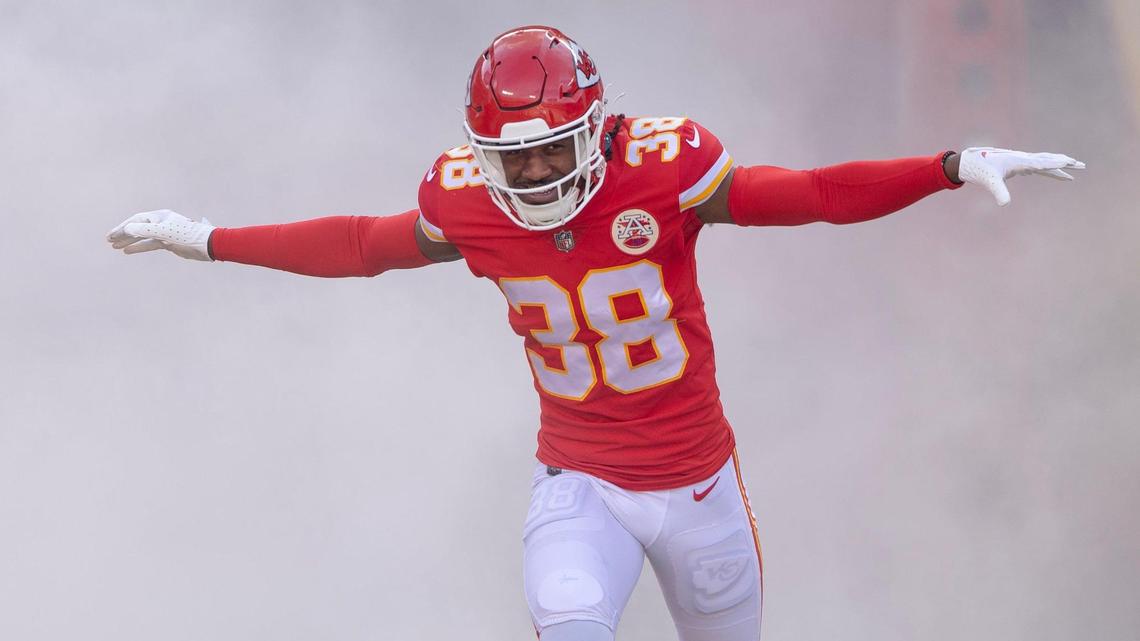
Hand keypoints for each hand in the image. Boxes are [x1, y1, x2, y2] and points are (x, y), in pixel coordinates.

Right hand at [106, 209, 215, 260]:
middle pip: (137, 227)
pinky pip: (149, 244)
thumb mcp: (165, 232)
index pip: (136, 221)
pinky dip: (139, 247)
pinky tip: (128, 251)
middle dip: (123, 234)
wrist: (208, 245)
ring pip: (142, 237)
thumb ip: (146, 231)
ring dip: (129, 241)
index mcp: (159, 217)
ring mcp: (164, 233)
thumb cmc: (188, 236)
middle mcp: (160, 223)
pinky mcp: (168, 243)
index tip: (111, 236)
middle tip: (109, 240)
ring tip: (115, 246)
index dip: (122, 228)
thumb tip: (127, 229)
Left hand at [957, 147, 1084, 206]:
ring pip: (1044, 162)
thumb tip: (1005, 204)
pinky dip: (1048, 169)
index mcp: (1017, 160)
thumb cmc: (978, 170)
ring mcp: (1020, 161)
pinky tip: (1056, 173)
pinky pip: (1037, 167)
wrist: (967, 162)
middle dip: (1064, 162)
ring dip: (1059, 165)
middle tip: (1081, 164)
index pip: (1041, 162)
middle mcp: (1021, 158)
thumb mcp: (989, 182)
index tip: (1069, 162)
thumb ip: (998, 192)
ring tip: (1075, 167)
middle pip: (1047, 159)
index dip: (1055, 164)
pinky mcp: (1017, 165)